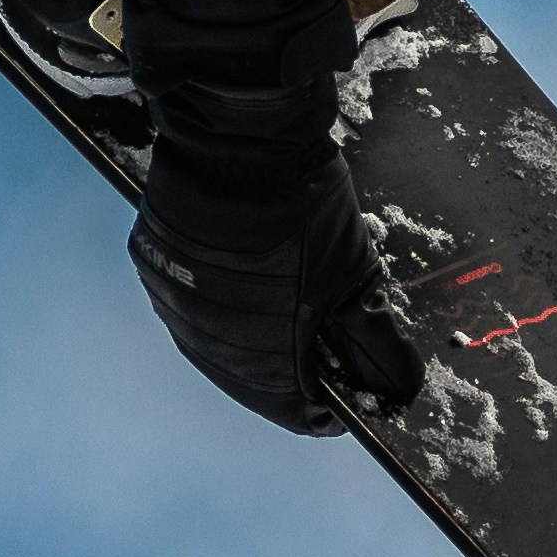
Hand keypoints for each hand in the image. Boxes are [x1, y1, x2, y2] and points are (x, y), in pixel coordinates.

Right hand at [128, 70, 421, 435]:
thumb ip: (377, 343)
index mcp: (264, 365)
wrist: (237, 142)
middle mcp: (210, 350)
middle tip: (329, 319)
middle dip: (299, 360)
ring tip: (291, 285)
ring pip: (225, 343)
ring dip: (260, 329)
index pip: (304, 414)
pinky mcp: (157, 272)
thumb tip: (399, 387)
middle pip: (262, 382)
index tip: (356, 375)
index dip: (336, 398)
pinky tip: (251, 264)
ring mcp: (177, 311)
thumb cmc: (302, 212)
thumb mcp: (356, 279)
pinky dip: (224, 296)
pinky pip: (194, 303)